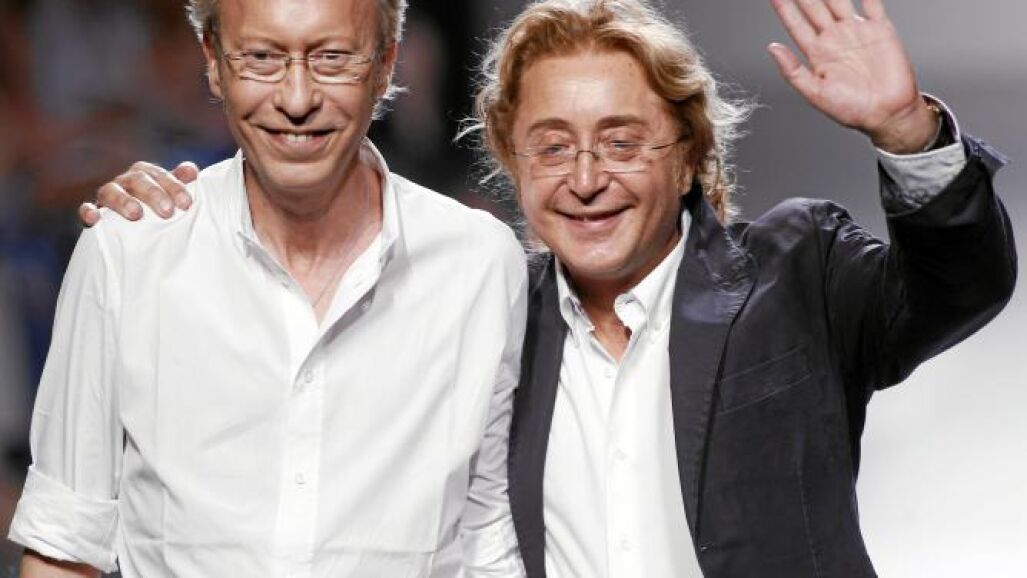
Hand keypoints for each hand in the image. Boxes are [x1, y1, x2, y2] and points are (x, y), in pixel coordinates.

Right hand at [78, 161, 198, 226]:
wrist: (132, 228)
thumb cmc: (157, 209)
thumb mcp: (170, 195)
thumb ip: (180, 182)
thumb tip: (192, 171)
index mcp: (146, 174)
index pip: (160, 175)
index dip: (174, 187)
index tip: (186, 203)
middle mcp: (126, 181)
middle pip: (138, 180)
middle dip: (153, 194)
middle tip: (167, 211)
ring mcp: (108, 196)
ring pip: (111, 191)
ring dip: (123, 200)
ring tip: (136, 214)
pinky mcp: (92, 212)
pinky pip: (86, 208)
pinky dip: (88, 212)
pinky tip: (94, 218)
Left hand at [768, 0, 938, 153]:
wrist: (888, 114)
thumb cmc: (852, 110)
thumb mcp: (815, 94)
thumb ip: (793, 71)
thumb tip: (772, 48)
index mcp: (817, 53)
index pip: (796, 23)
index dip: (784, 7)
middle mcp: (835, 39)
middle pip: (814, 6)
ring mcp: (856, 31)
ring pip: (838, 0)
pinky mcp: (880, 29)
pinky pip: (872, 2)